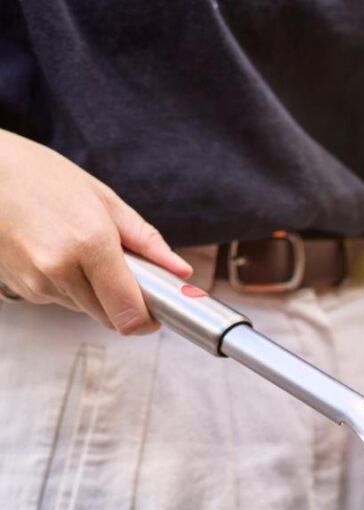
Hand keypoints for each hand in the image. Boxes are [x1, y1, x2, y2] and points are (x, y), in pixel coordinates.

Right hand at [0, 131, 190, 334]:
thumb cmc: (41, 176)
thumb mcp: (103, 199)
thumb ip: (147, 241)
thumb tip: (181, 272)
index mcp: (90, 244)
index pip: (130, 313)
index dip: (149, 319)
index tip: (158, 310)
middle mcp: (61, 269)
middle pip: (112, 318)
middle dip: (126, 302)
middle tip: (126, 270)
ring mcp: (37, 282)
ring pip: (87, 310)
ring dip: (97, 293)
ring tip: (84, 251)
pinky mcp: (22, 288)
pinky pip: (63, 300)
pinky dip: (72, 286)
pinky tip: (60, 253)